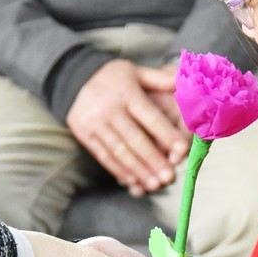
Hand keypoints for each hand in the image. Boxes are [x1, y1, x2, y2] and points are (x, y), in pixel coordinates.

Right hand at [66, 59, 187, 195]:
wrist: (72, 78)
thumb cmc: (113, 76)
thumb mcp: (136, 71)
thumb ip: (161, 79)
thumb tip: (184, 83)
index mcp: (127, 92)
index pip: (150, 116)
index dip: (166, 134)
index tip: (182, 150)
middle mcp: (109, 109)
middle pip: (135, 139)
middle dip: (153, 159)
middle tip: (169, 177)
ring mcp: (94, 123)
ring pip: (119, 151)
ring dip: (138, 170)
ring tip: (154, 185)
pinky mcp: (84, 134)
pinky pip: (103, 155)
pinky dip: (118, 170)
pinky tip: (132, 180)